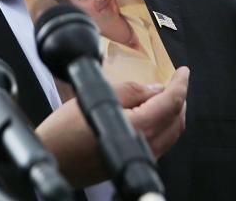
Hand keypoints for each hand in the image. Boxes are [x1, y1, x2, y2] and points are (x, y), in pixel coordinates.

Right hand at [36, 67, 188, 186]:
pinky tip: (152, 114)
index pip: (172, 102)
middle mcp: (146, 146)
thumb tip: (156, 89)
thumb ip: (131, 91)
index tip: (183, 71)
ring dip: (173, 113)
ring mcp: (141, 158)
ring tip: (165, 95)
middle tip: (174, 80)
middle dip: (179, 98)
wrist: (53, 159)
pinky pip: (161, 144)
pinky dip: (164, 125)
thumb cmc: (67, 130)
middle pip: (177, 120)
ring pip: (171, 134)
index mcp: (140, 127)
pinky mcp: (133, 163)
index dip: (180, 84)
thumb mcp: (98, 96)